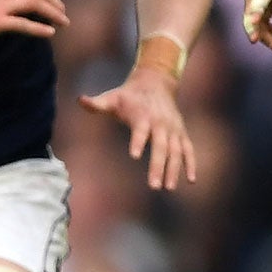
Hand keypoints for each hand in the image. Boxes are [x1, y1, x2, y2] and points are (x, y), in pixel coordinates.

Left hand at [78, 66, 197, 189]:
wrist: (156, 83)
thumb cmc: (129, 95)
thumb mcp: (112, 97)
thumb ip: (97, 103)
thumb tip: (80, 100)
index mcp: (143, 116)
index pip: (141, 131)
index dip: (137, 142)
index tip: (134, 155)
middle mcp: (161, 124)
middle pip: (161, 147)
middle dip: (158, 166)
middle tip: (153, 186)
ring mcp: (174, 130)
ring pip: (176, 152)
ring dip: (174, 170)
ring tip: (169, 187)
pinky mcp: (181, 134)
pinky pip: (188, 150)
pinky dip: (191, 164)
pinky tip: (191, 180)